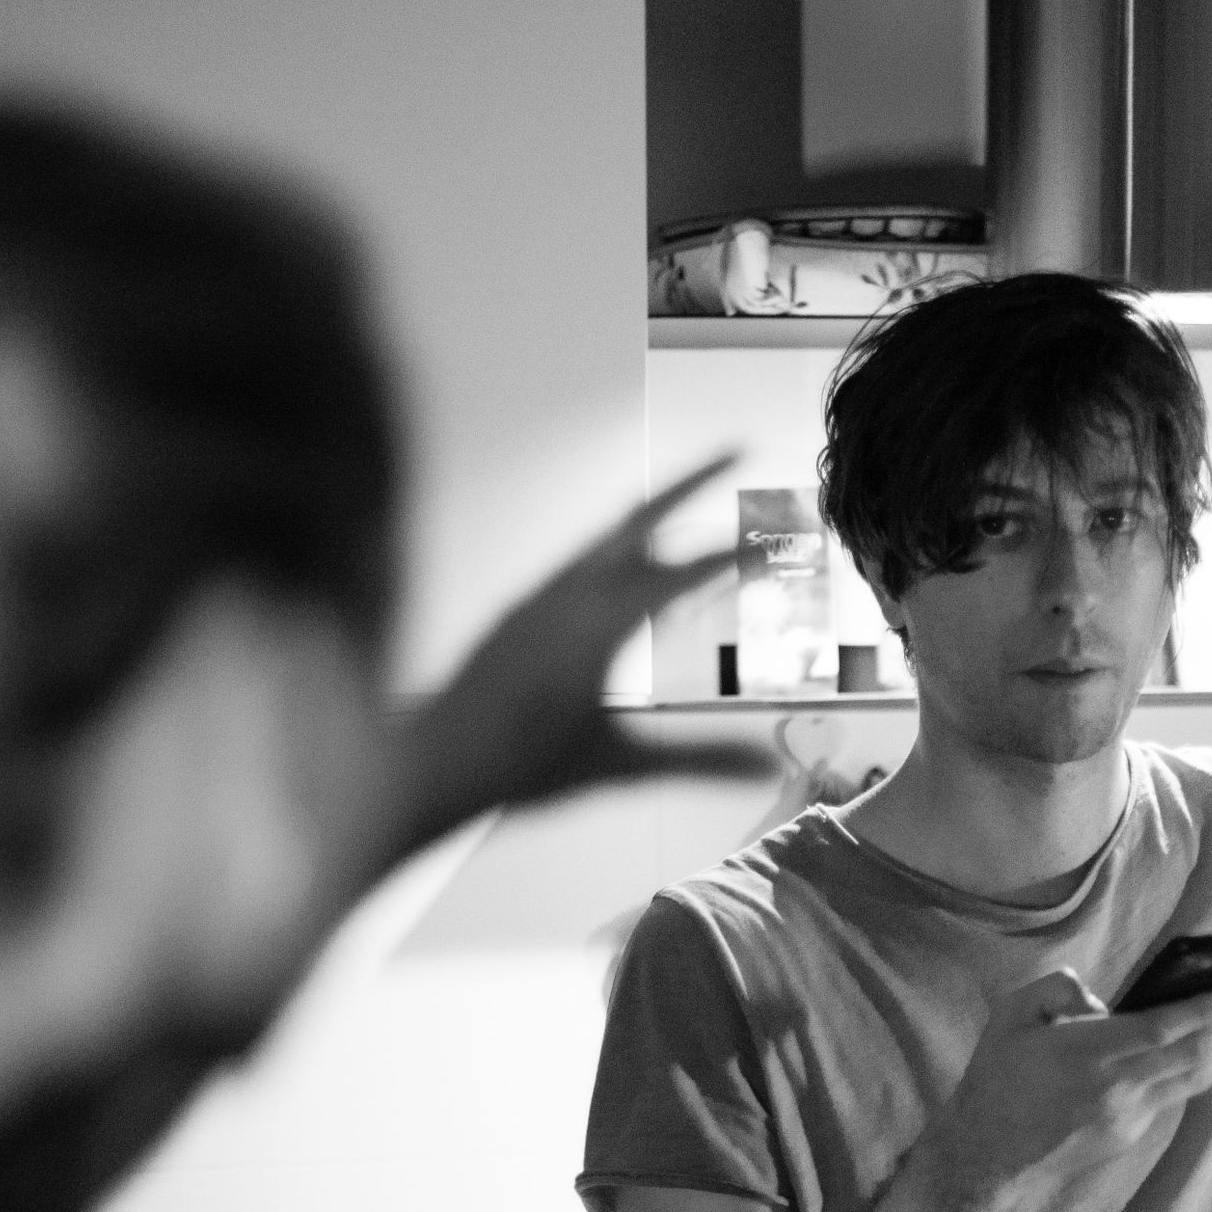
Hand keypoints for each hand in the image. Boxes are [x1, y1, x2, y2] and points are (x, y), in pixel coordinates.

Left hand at [388, 455, 769, 856]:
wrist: (436, 759)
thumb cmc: (522, 763)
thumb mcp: (621, 765)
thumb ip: (698, 760)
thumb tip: (765, 763)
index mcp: (601, 622)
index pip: (685, 574)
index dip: (736, 557)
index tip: (776, 544)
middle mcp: (571, 592)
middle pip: (643, 516)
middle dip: (693, 479)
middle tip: (736, 447)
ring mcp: (542, 593)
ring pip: (608, 533)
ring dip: (654, 510)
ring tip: (689, 503)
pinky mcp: (523, 605)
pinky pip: (582, 558)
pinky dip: (619, 545)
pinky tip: (624, 567)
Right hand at [926, 968, 1211, 1201]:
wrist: (987, 1156)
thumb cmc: (996, 1081)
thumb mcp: (1011, 1016)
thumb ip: (1057, 990)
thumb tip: (1099, 1000)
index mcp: (1091, 1053)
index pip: (1165, 1029)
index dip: (1208, 1013)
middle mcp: (1120, 1087)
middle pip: (1197, 1056)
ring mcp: (1130, 1115)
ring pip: (1196, 1079)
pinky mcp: (1131, 1133)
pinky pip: (1177, 1094)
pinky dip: (1205, 1071)